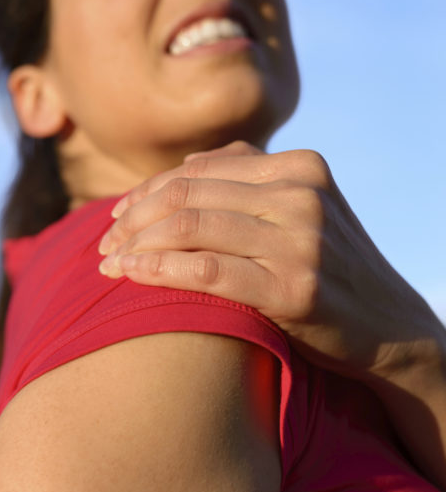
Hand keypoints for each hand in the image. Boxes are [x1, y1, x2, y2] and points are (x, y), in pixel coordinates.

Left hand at [97, 141, 444, 383]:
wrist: (389, 326)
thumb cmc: (324, 266)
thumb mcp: (297, 209)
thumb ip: (247, 181)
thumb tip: (185, 166)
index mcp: (299, 165)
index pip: (197, 171)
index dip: (145, 192)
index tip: (115, 216)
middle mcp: (301, 193)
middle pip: (186, 195)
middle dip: (132, 219)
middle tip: (103, 244)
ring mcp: (301, 239)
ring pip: (188, 227)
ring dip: (135, 244)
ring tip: (107, 264)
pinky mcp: (295, 288)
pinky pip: (204, 270)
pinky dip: (156, 268)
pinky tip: (129, 274)